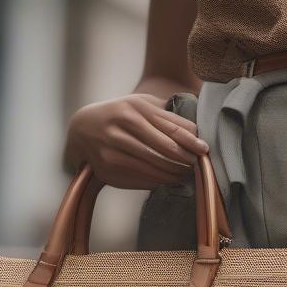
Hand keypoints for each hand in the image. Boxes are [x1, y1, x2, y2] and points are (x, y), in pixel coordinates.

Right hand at [65, 94, 209, 188]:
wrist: (82, 129)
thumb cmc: (119, 114)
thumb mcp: (139, 105)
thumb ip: (165, 114)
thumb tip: (195, 130)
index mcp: (132, 110)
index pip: (171, 129)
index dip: (191, 142)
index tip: (204, 150)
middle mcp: (121, 130)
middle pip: (165, 151)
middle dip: (185, 160)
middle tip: (197, 165)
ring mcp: (112, 152)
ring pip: (154, 169)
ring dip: (174, 174)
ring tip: (185, 174)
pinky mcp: (106, 170)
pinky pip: (139, 180)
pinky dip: (157, 182)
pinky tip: (166, 179)